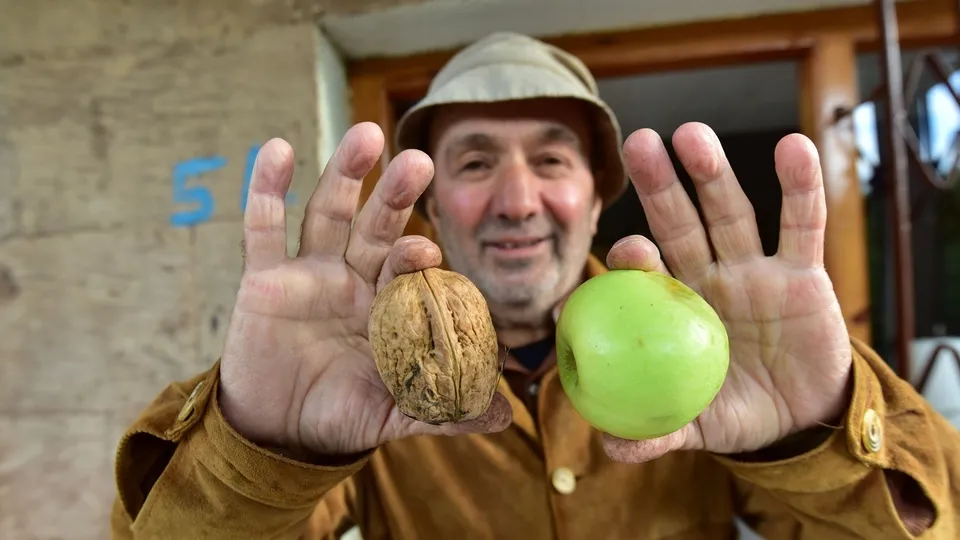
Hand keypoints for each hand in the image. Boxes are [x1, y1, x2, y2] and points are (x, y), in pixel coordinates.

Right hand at [217, 123, 510, 456]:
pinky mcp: (263, 277)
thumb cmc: (341, 416)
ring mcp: (308, 272)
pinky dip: (267, 188)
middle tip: (419, 160)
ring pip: (328, 212)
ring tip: (366, 134)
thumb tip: (504, 417)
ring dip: (345, 173)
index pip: (407, 268)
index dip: (415, 255)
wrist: (278, 433)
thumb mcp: (393, 415)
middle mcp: (352, 278)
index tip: (427, 251)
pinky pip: (263, 226)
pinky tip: (278, 149)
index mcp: (387, 304)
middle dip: (396, 194)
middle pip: (376, 225)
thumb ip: (443, 409)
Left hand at [600, 122, 852, 462]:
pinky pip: (801, 225)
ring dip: (714, 173)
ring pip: (731, 213)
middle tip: (638, 143)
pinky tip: (793, 146)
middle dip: (659, 185)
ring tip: (692, 133)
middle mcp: (707, 277)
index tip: (624, 250)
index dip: (632, 257)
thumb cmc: (737, 411)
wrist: (801, 417)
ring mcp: (753, 270)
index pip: (645, 271)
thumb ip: (657, 433)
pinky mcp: (801, 273)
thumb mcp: (698, 426)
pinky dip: (800, 186)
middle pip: (679, 223)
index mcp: (673, 308)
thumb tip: (610, 449)